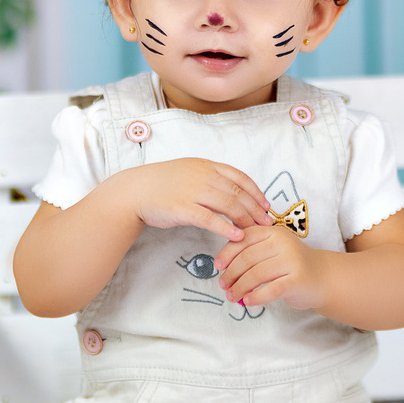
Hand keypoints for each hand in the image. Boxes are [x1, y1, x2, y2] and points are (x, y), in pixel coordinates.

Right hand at [111, 158, 272, 241]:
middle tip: (267, 222)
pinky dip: (227, 228)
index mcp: (206, 166)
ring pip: (228, 205)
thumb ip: (210, 178)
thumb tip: (232, 190)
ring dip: (245, 219)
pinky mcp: (183, 209)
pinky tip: (237, 236)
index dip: (255, 191)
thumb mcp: (189, 171)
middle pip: (237, 192)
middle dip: (255, 208)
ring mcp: (193, 191)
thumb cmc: (162, 184)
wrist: (136, 191)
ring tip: (256, 230)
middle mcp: (202, 175)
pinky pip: (211, 219)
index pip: (239, 177)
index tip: (266, 204)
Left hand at [215, 225, 328, 310]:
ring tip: (232, 296)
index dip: (227, 252)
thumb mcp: (272, 250)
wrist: (322, 277)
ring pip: (256, 274)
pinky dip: (256, 297)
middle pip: (248, 258)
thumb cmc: (290, 265)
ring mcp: (291, 261)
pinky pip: (271, 290)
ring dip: (240, 287)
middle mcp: (283, 243)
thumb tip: (222, 266)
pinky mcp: (297, 280)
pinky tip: (248, 302)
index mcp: (273, 232)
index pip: (244, 239)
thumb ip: (252, 251)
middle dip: (231, 273)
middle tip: (223, 285)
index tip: (218, 266)